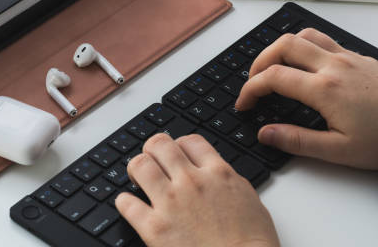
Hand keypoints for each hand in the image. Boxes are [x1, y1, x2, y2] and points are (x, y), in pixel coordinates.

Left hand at [115, 133, 279, 246]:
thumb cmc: (253, 244)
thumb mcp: (248, 200)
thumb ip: (227, 181)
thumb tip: (215, 175)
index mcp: (218, 173)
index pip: (190, 141)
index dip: (180, 144)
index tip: (177, 152)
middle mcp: (192, 182)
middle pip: (160, 145)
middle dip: (153, 150)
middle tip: (152, 160)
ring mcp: (171, 203)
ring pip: (140, 166)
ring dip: (137, 169)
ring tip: (138, 178)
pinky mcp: (154, 228)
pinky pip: (127, 204)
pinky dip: (125, 202)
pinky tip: (129, 205)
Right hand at [235, 28, 377, 169]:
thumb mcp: (337, 151)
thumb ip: (296, 141)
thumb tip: (265, 133)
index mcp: (325, 89)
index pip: (274, 77)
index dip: (251, 88)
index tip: (244, 103)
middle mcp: (334, 66)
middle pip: (284, 45)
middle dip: (260, 60)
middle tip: (253, 80)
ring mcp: (349, 58)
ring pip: (306, 35)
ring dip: (283, 47)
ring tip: (275, 66)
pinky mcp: (361, 57)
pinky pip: (326, 41)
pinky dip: (307, 47)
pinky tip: (308, 66)